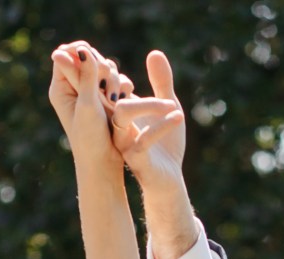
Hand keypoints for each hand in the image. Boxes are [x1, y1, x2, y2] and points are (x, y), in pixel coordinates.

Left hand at [49, 42, 132, 175]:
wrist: (104, 164)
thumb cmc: (91, 140)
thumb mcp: (88, 105)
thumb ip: (85, 76)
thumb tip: (79, 49)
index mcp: (61, 88)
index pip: (67, 54)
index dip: (82, 52)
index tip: (95, 63)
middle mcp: (73, 88)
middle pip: (88, 58)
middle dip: (102, 67)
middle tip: (106, 85)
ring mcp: (90, 93)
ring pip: (104, 67)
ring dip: (114, 78)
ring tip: (114, 98)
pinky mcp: (105, 99)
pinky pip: (116, 80)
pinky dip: (122, 85)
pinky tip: (124, 96)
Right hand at [111, 50, 185, 194]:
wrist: (169, 180)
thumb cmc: (165, 144)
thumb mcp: (167, 106)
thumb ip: (161, 82)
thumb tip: (154, 53)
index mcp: (119, 112)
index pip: (106, 85)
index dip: (110, 71)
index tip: (123, 66)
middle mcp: (117, 125)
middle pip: (105, 94)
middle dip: (116, 80)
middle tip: (134, 75)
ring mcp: (124, 143)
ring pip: (122, 114)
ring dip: (148, 104)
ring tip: (171, 103)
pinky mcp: (136, 160)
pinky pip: (143, 140)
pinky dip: (161, 126)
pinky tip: (178, 116)